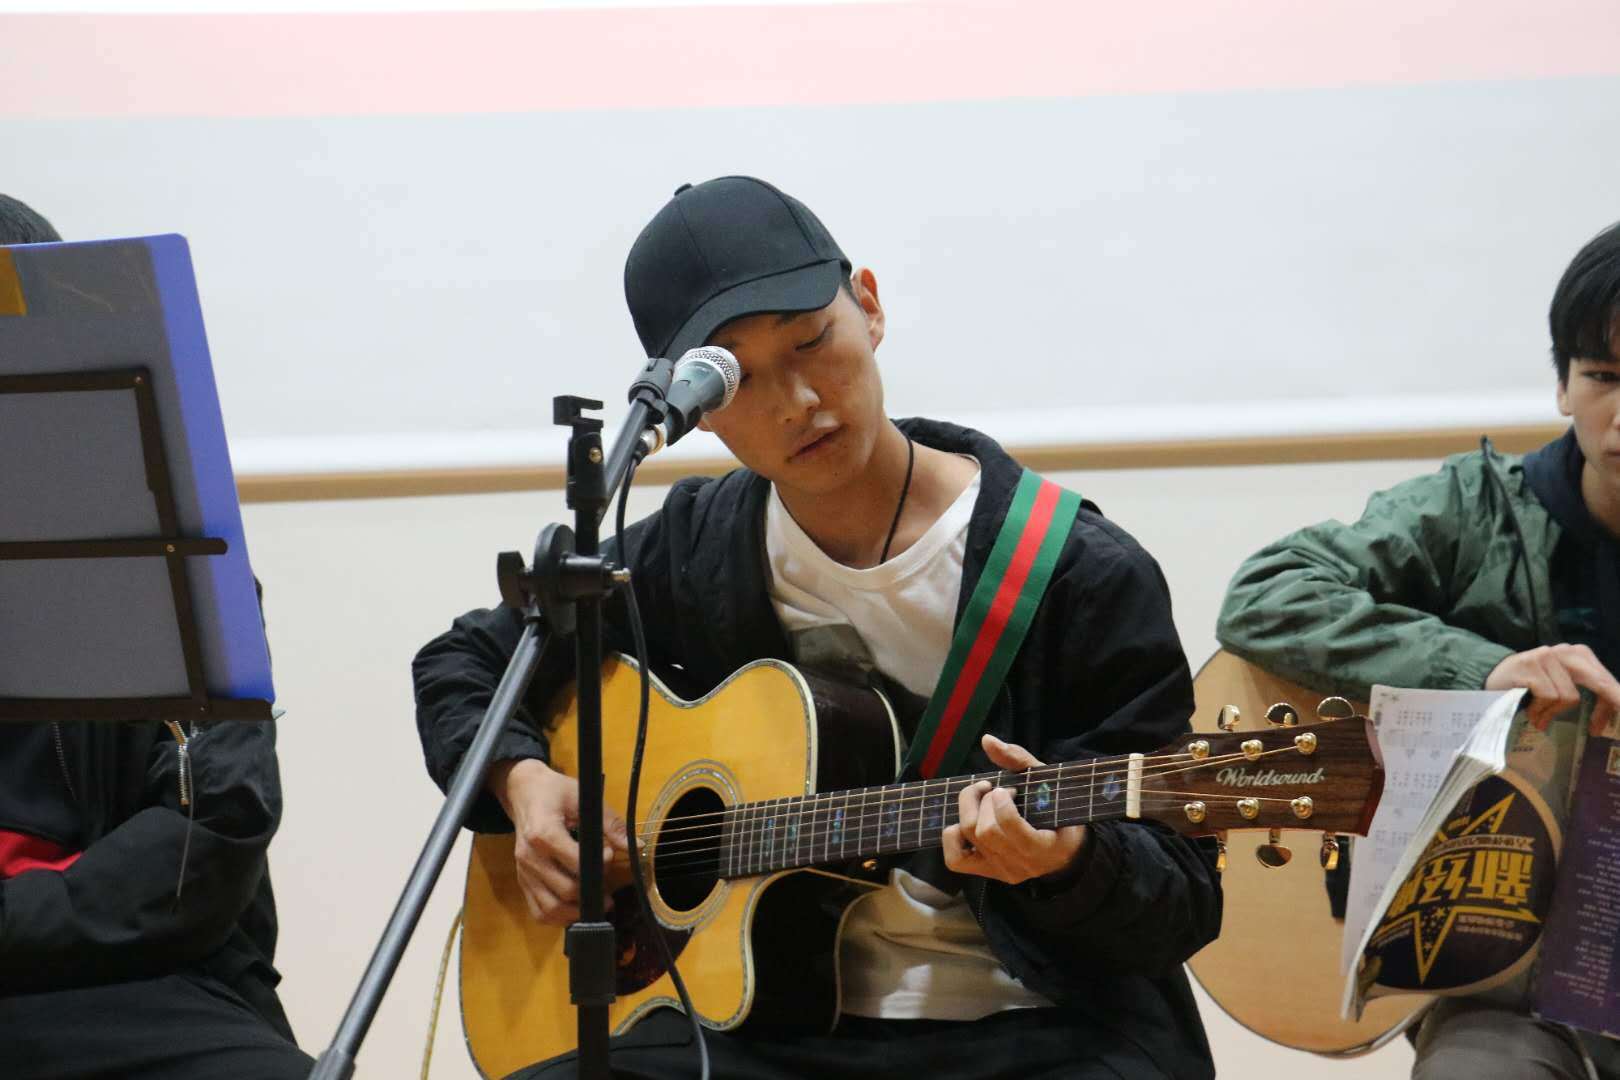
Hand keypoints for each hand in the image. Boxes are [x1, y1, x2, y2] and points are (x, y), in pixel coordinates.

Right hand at [488, 758, 631, 924]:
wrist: (524, 793)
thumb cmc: (555, 792)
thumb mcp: (584, 798)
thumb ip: (610, 824)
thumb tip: (637, 845)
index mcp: (543, 834)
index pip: (575, 862)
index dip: (598, 866)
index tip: (610, 857)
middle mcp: (530, 857)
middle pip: (565, 890)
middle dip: (592, 893)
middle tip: (609, 888)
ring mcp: (523, 872)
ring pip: (551, 908)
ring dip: (577, 913)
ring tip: (598, 904)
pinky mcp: (522, 882)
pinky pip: (539, 911)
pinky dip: (559, 917)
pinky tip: (576, 909)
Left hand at [941, 734, 1085, 883]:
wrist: (1065, 850)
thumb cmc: (1056, 809)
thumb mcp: (1047, 782)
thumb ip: (1019, 760)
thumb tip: (986, 740)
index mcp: (1044, 847)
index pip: (1010, 827)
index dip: (1001, 802)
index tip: (1007, 789)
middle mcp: (1021, 865)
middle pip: (984, 830)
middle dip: (984, 801)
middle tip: (995, 790)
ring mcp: (1002, 871)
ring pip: (969, 837)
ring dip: (970, 808)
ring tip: (983, 798)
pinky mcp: (986, 872)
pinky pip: (955, 860)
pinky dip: (953, 835)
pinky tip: (968, 820)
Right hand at [1485, 644, 1619, 735]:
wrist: (1490, 677)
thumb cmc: (1529, 685)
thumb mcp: (1559, 685)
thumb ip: (1581, 692)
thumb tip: (1603, 720)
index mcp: (1578, 654)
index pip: (1604, 679)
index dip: (1615, 700)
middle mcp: (1565, 651)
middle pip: (1598, 682)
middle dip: (1611, 703)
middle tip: (1604, 727)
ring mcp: (1546, 656)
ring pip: (1569, 696)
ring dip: (1554, 712)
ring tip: (1541, 717)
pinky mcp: (1530, 666)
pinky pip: (1548, 697)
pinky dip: (1540, 710)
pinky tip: (1531, 713)